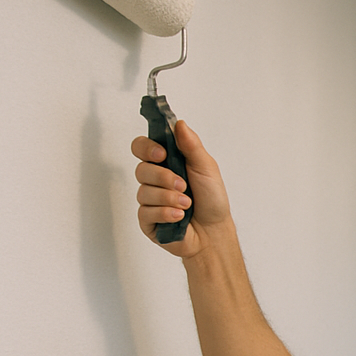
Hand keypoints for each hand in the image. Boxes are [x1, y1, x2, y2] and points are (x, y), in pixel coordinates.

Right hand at [132, 121, 230, 256]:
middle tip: (183, 186)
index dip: (146, 148)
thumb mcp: (207, 168)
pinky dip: (166, 213)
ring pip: (144, 192)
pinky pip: (146, 212)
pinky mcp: (148, 220)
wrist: (215, 232)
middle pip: (141, 169)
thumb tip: (179, 124)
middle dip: (164, 177)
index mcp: (166, 163)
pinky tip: (179, 217)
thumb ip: (192, 146)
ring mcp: (149, 200)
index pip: (142, 147)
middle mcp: (155, 180)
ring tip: (187, 205)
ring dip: (170, 198)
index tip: (162, 154)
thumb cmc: (212, 200)